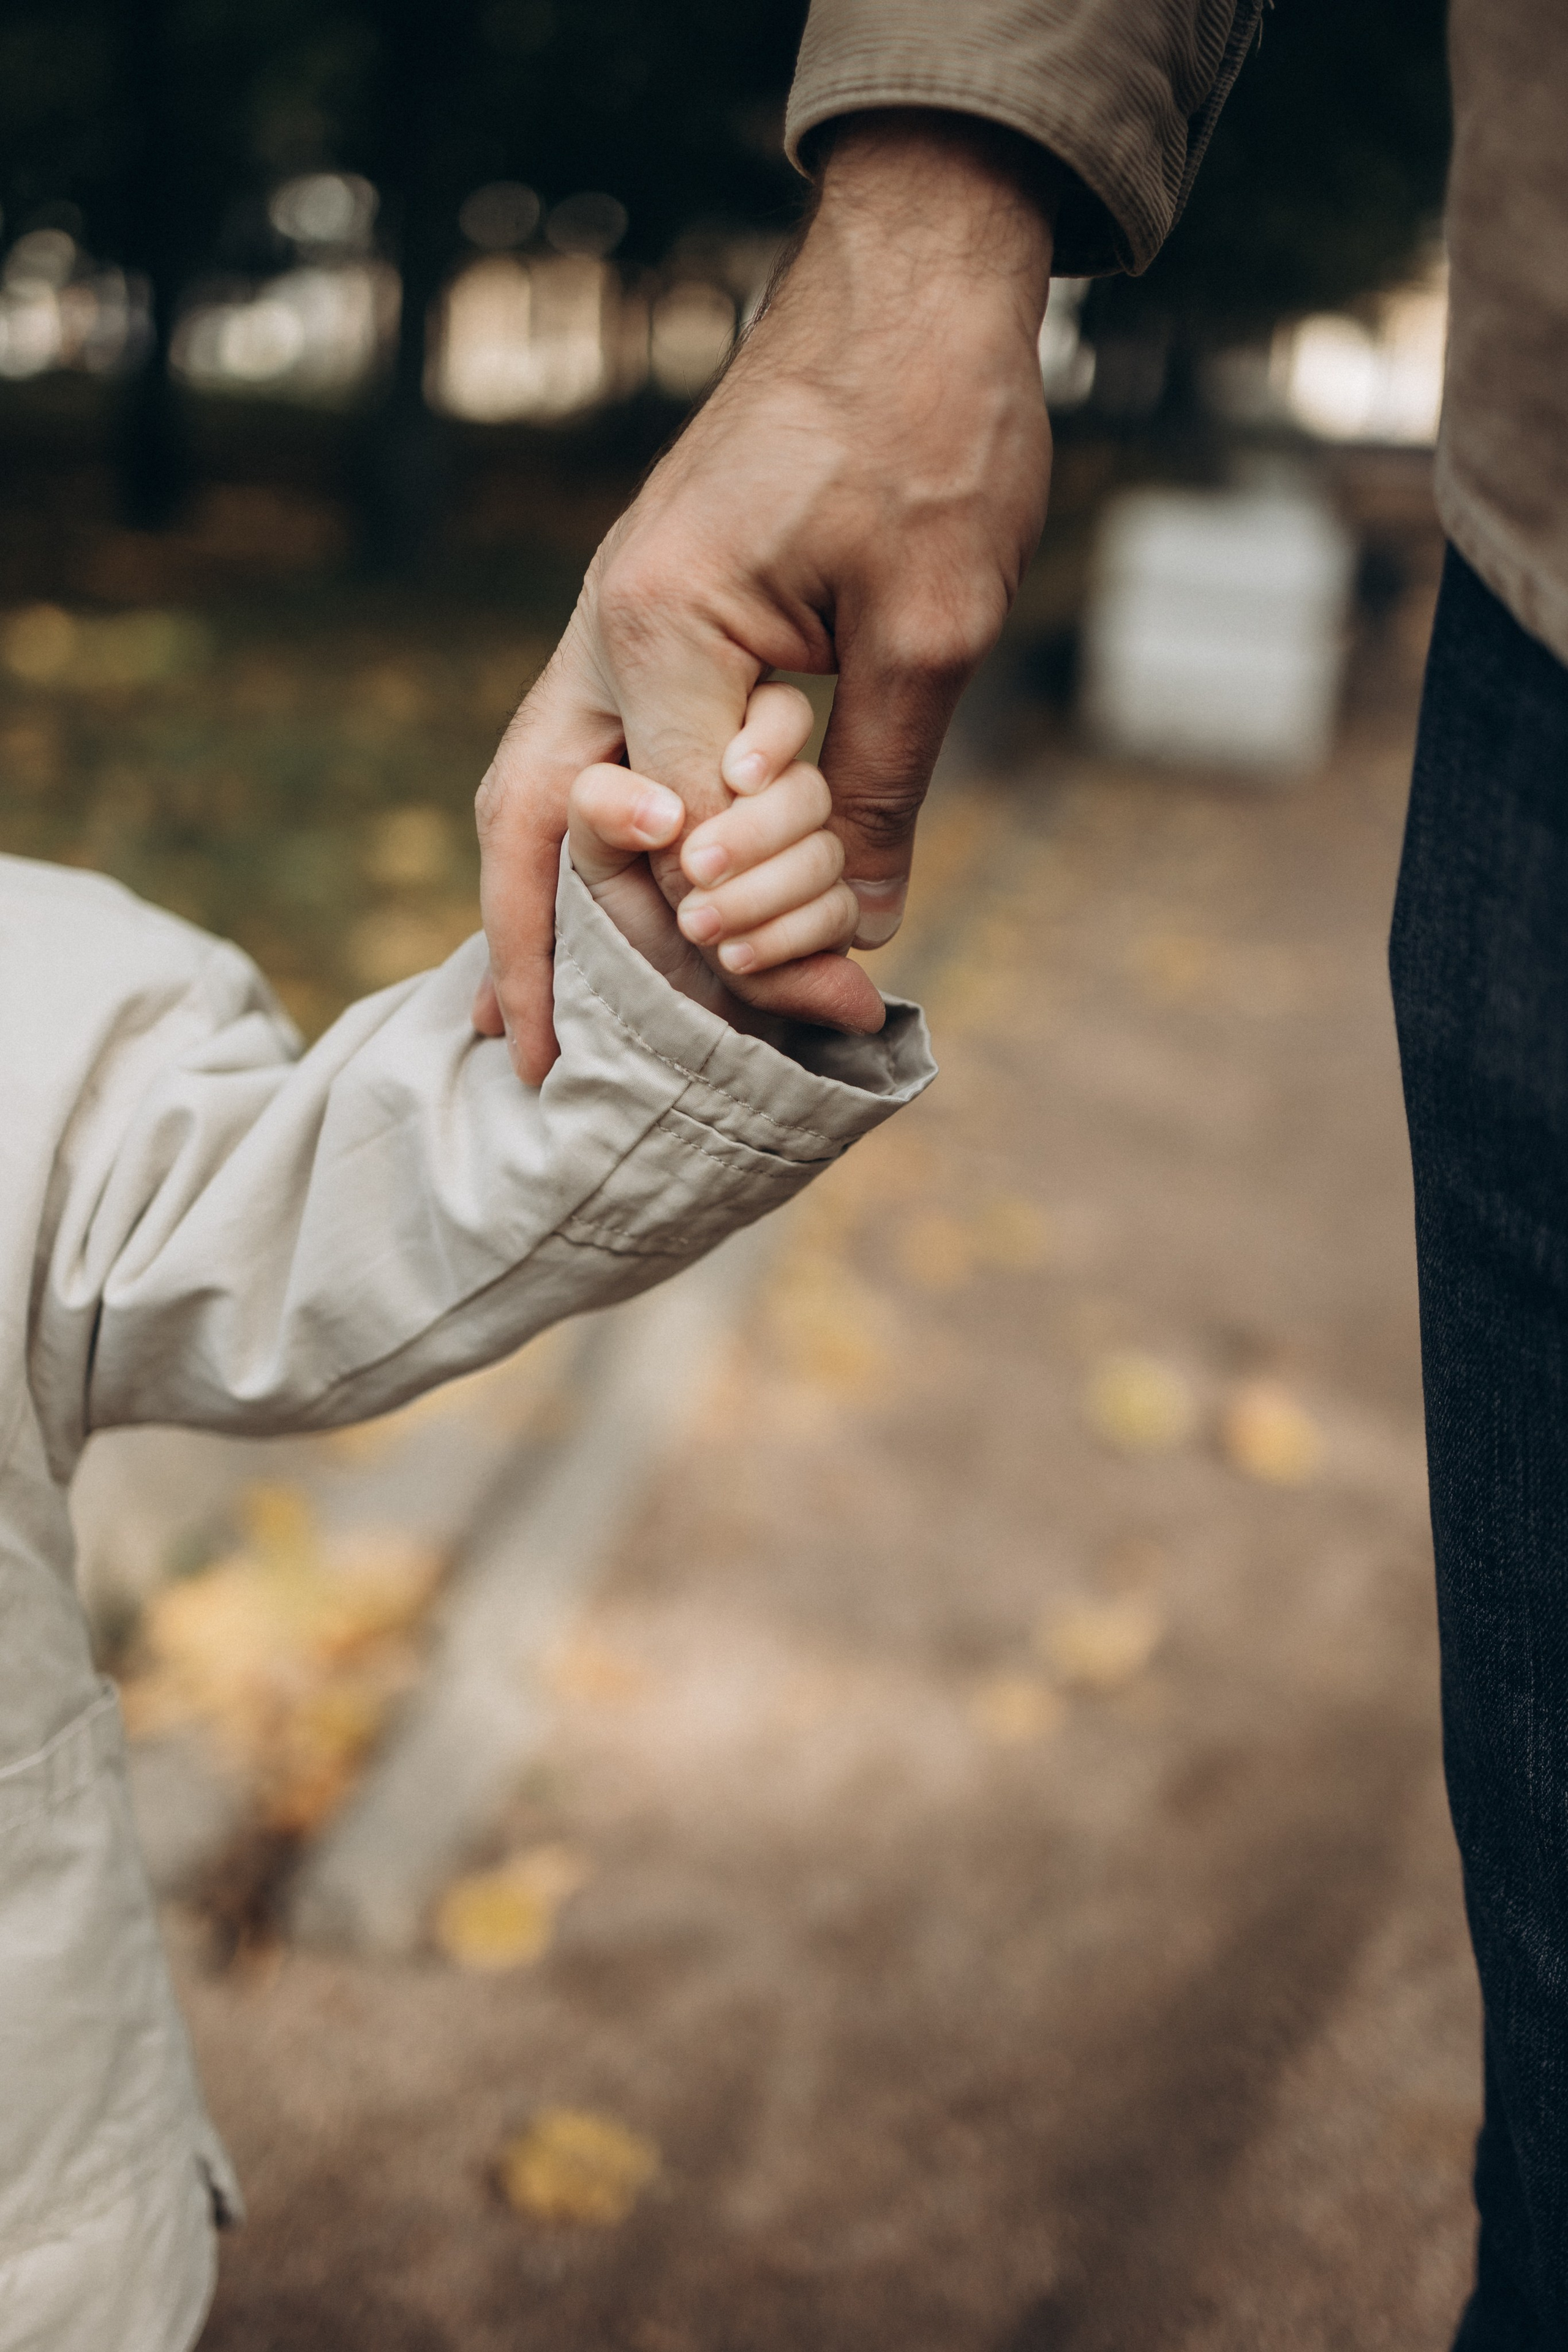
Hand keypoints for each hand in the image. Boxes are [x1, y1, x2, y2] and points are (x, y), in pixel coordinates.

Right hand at [475, 108, 1059, 1080]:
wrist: (912, 282)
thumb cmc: (933, 429)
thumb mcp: (933, 624)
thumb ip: (882, 785)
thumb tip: (867, 921)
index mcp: (669, 628)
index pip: (683, 838)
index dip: (757, 935)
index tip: (836, 1006)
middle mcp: (608, 626)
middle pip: (536, 824)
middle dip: (539, 958)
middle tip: (537, 1072)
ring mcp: (614, 614)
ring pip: (536, 786)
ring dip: (536, 905)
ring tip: (525, 1023)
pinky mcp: (648, 609)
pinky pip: (587, 746)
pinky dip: (583, 836)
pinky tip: (594, 896)